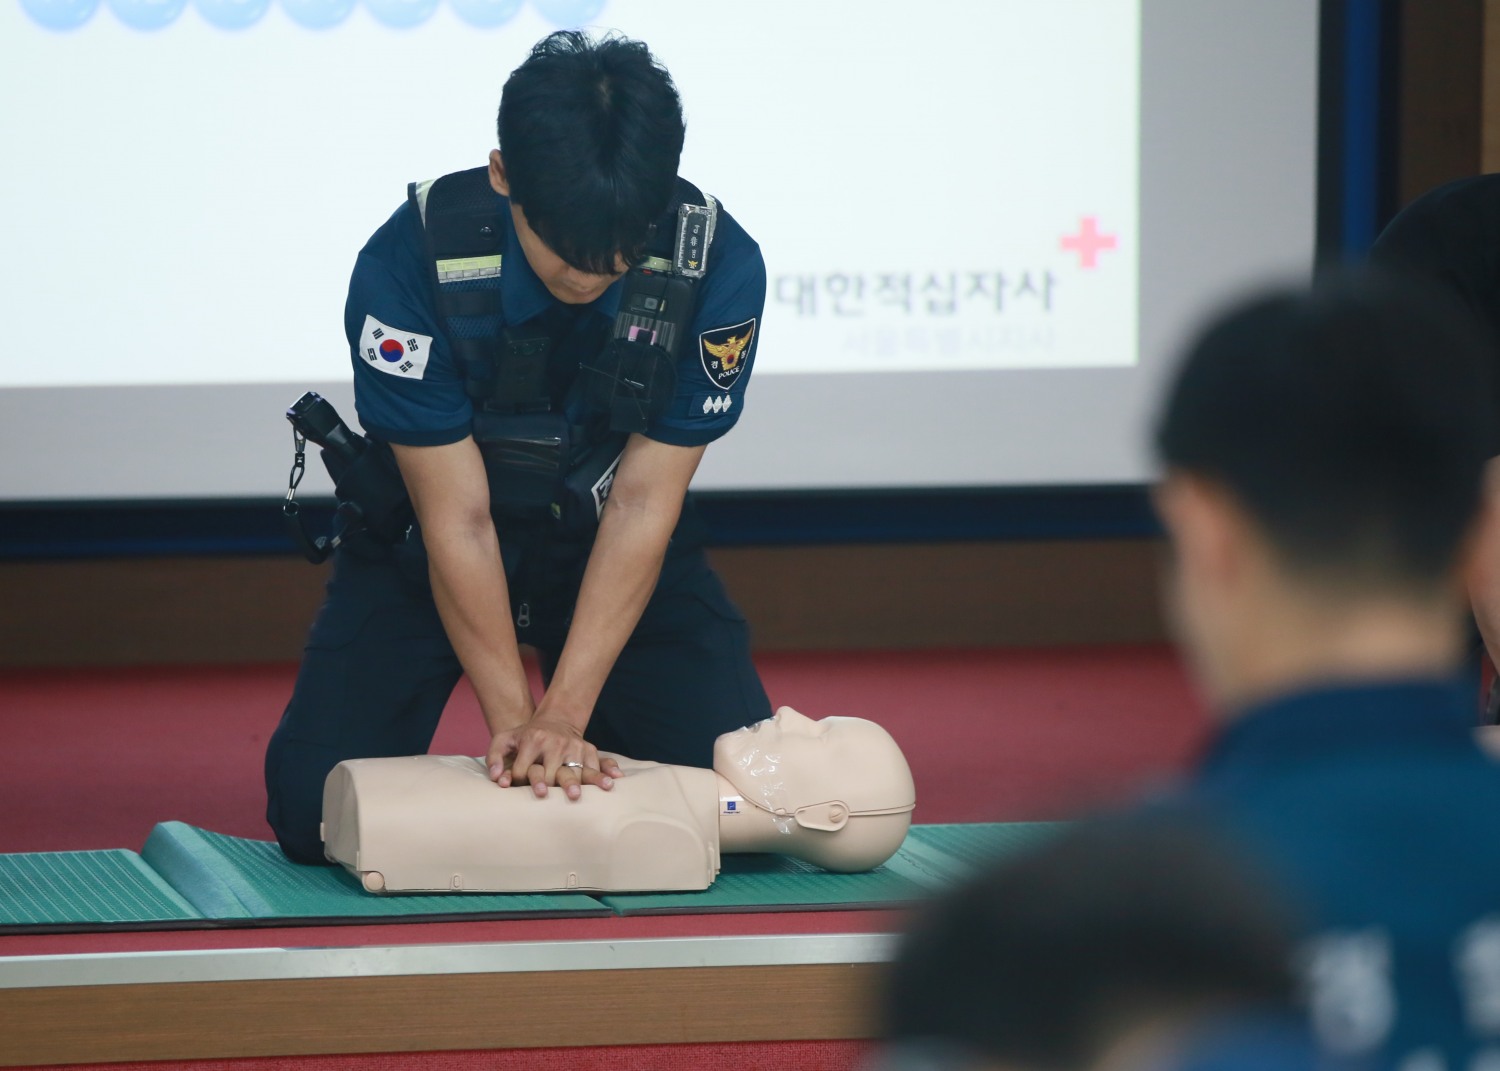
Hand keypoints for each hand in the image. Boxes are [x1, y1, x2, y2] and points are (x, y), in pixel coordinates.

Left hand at [486, 717, 622, 799]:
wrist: (556, 720)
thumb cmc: (526, 735)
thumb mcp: (505, 739)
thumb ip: (494, 757)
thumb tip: (497, 780)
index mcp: (532, 740)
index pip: (524, 770)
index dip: (519, 782)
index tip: (519, 788)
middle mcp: (554, 743)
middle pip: (550, 772)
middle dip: (547, 785)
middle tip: (545, 797)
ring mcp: (573, 746)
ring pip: (574, 771)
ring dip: (577, 783)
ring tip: (577, 795)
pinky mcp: (588, 749)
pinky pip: (595, 764)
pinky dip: (602, 774)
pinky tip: (610, 783)